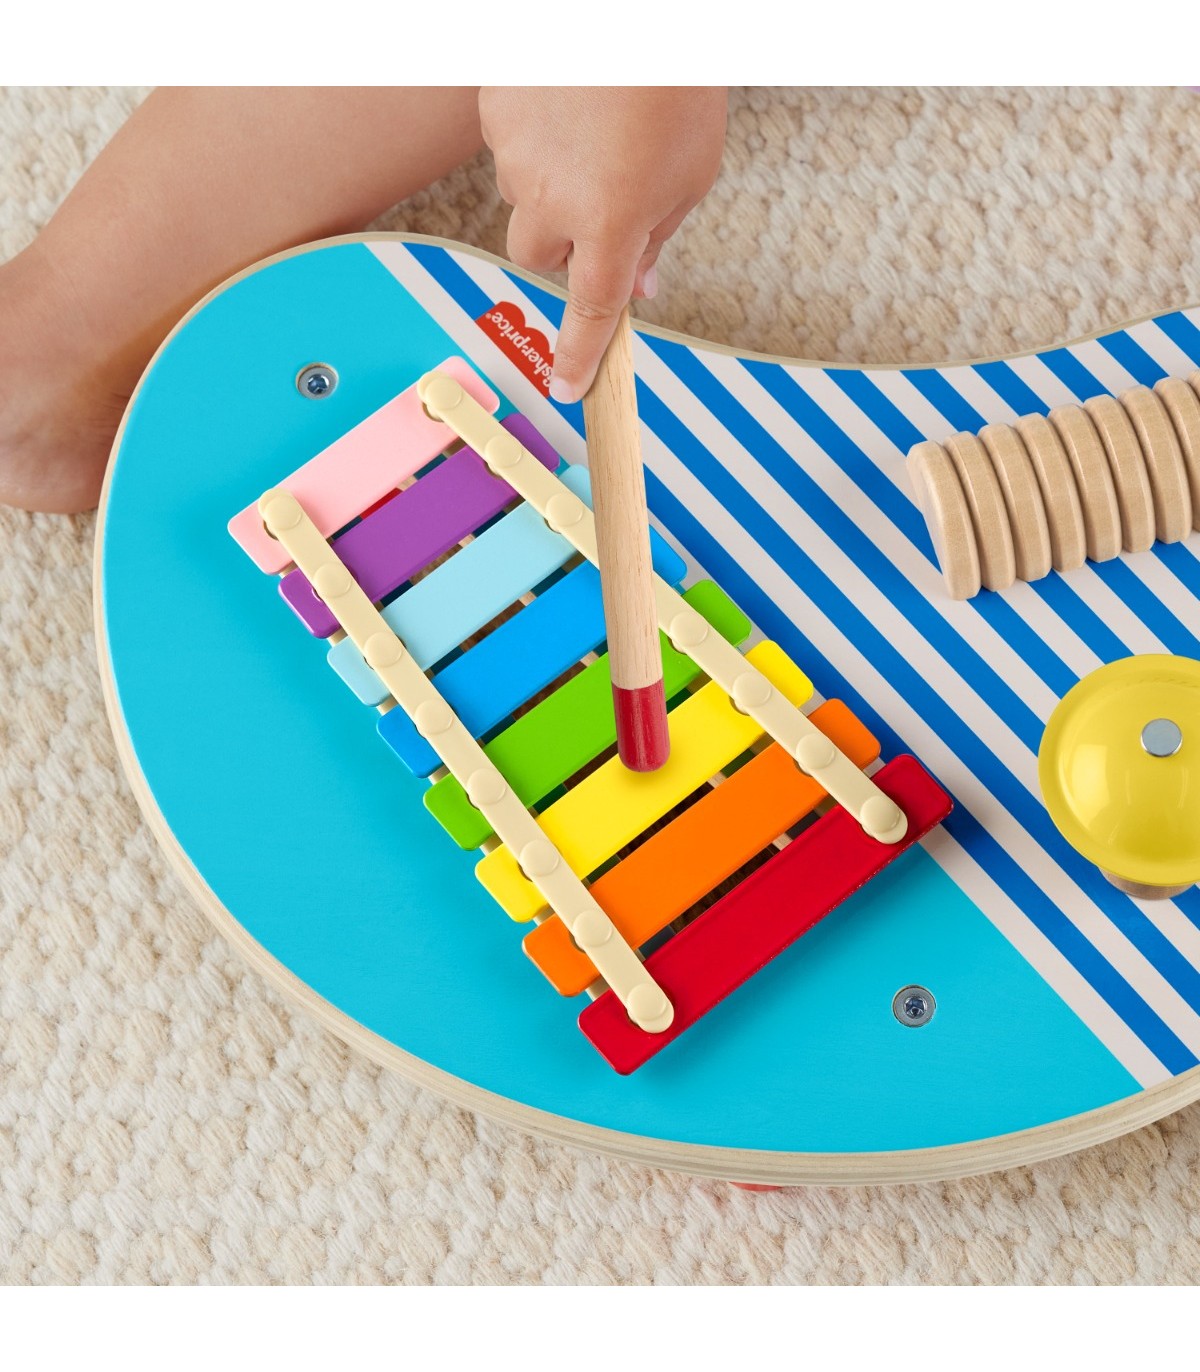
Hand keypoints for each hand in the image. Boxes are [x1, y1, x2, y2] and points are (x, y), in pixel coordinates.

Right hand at [479, 87, 726, 402]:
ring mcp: (515, 155)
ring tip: (594, 130)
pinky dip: (536, 136)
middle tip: (598, 207)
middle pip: (537, 256)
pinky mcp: (494, 112)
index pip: (589, 313)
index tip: (569, 389)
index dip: (579, 356)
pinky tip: (569, 101)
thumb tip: (639, 288)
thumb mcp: (691, 173)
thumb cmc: (675, 84)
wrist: (636, 10)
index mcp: (610, 224)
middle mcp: (553, 199)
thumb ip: (658, 237)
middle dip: (562, 247)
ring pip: (523, 196)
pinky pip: (510, 146)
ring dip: (552, 184)